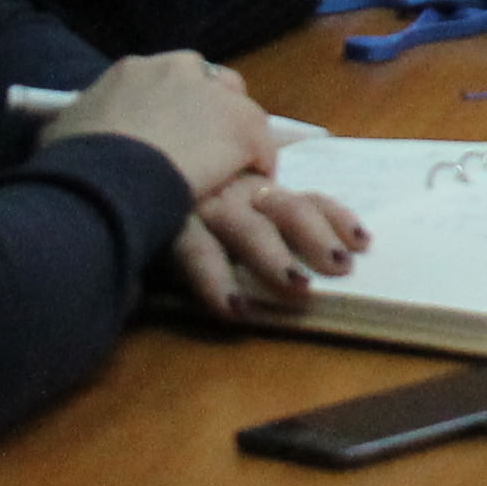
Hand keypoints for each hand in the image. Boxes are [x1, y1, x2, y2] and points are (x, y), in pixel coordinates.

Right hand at [36, 51, 276, 200]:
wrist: (107, 182)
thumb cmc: (75, 162)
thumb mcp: (61, 133)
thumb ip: (77, 124)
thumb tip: (71, 131)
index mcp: (133, 69)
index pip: (168, 78)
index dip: (174, 106)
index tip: (170, 132)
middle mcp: (179, 68)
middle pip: (212, 83)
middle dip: (211, 113)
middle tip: (203, 149)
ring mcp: (215, 95)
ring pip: (240, 110)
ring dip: (234, 137)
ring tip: (228, 170)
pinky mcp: (244, 125)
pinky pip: (262, 145)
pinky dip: (257, 164)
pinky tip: (249, 187)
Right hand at [169, 173, 364, 318]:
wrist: (123, 177)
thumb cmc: (183, 185)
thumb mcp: (227, 181)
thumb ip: (269, 188)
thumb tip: (323, 182)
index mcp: (255, 184)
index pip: (307, 197)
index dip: (336, 218)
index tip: (363, 240)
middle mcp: (236, 192)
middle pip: (289, 209)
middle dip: (317, 237)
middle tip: (342, 266)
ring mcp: (204, 206)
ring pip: (249, 230)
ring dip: (275, 260)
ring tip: (301, 289)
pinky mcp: (170, 226)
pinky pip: (196, 254)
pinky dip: (216, 283)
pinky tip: (235, 308)